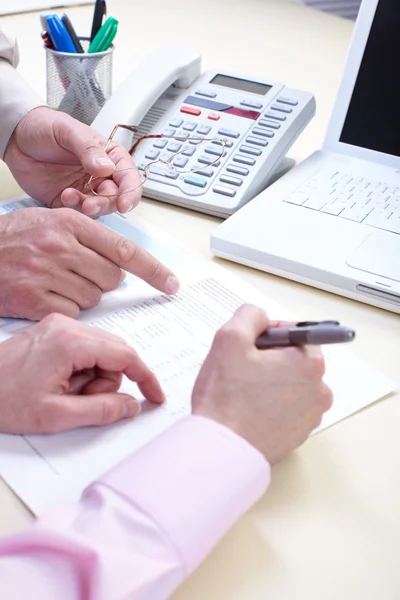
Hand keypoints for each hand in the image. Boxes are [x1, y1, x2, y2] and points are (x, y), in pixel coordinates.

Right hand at [0, 206, 178, 319]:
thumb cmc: (12, 238)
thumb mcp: (49, 220)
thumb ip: (86, 237)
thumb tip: (121, 263)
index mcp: (69, 222)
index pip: (124, 249)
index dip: (153, 269)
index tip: (172, 284)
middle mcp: (60, 246)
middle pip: (112, 278)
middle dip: (104, 281)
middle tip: (80, 274)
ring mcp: (46, 273)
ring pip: (93, 297)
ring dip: (82, 295)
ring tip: (56, 282)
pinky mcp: (34, 300)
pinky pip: (72, 313)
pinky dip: (65, 309)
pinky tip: (46, 296)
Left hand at [0, 314, 163, 433]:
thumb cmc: (2, 401)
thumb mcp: (56, 416)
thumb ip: (102, 411)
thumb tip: (132, 405)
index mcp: (70, 342)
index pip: (125, 355)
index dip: (145, 378)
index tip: (155, 396)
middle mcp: (66, 326)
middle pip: (114, 352)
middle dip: (108, 382)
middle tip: (84, 403)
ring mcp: (58, 326)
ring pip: (101, 351)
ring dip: (94, 378)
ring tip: (65, 395)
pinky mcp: (52, 331)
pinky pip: (85, 349)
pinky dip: (83, 370)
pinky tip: (61, 384)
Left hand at [4, 106, 139, 216]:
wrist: (14, 138)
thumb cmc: (43, 127)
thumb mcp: (67, 130)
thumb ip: (88, 149)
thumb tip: (107, 167)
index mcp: (109, 156)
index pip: (129, 177)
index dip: (130, 193)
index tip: (124, 204)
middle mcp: (101, 175)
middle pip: (116, 198)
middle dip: (106, 204)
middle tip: (90, 205)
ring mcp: (86, 190)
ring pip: (99, 208)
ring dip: (89, 208)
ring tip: (71, 197)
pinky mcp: (69, 201)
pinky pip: (79, 213)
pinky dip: (74, 210)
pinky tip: (64, 196)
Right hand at [192, 305, 332, 463]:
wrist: (222, 449)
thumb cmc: (226, 399)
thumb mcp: (230, 338)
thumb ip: (250, 315)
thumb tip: (261, 317)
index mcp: (309, 363)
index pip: (294, 333)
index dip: (267, 335)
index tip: (250, 347)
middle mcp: (319, 390)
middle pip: (293, 359)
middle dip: (268, 359)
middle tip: (241, 371)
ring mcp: (310, 416)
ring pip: (289, 384)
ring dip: (269, 382)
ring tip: (243, 393)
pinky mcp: (298, 434)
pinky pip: (286, 408)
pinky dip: (270, 405)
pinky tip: (248, 410)